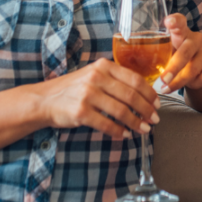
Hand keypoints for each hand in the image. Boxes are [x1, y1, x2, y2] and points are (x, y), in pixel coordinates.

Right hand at [35, 58, 159, 137]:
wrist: (44, 100)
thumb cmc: (73, 89)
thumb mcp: (94, 75)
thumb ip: (115, 80)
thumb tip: (143, 95)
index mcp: (103, 66)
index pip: (135, 79)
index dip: (149, 93)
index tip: (157, 104)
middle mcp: (96, 77)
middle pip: (131, 95)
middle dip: (147, 110)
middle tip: (155, 119)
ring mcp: (88, 94)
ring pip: (121, 111)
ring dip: (136, 122)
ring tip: (144, 129)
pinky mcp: (81, 112)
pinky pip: (106, 124)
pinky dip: (119, 131)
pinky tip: (125, 134)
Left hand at [159, 14, 201, 92]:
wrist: (199, 72)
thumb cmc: (175, 60)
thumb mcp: (166, 55)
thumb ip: (156, 55)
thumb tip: (136, 64)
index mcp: (180, 32)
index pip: (179, 22)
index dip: (175, 21)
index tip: (169, 22)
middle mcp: (196, 38)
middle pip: (185, 52)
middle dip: (173, 68)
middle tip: (163, 80)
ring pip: (193, 69)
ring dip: (178, 82)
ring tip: (167, 89)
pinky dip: (193, 85)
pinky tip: (189, 84)